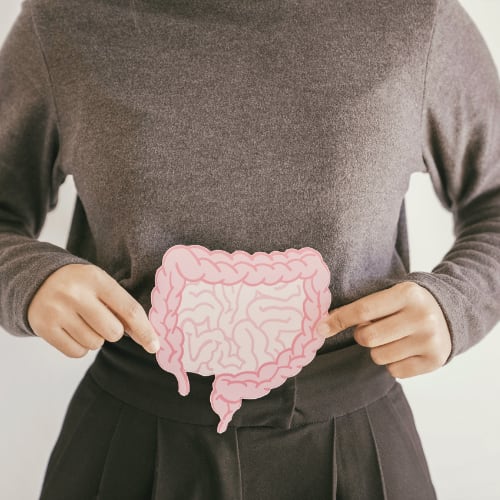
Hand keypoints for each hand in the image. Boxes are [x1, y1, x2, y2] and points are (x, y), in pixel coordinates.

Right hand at [27, 263, 159, 357]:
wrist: (37, 279)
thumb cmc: (80, 285)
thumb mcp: (102, 285)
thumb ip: (123, 307)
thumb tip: (148, 339)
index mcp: (96, 279)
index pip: (129, 310)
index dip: (145, 331)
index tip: (155, 346)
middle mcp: (76, 294)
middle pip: (113, 332)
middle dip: (114, 331)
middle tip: (102, 319)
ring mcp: (58, 311)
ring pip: (95, 344)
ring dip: (95, 338)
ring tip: (84, 321)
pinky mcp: (44, 327)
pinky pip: (77, 352)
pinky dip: (80, 347)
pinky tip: (73, 330)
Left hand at [315, 281, 451, 377]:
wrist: (449, 313)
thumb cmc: (407, 304)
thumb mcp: (391, 295)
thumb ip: (363, 306)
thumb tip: (324, 324)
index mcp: (407, 293)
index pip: (362, 310)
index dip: (338, 320)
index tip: (320, 328)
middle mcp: (421, 316)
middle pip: (367, 337)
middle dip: (362, 336)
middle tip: (373, 329)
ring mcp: (430, 340)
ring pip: (378, 356)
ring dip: (378, 350)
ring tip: (393, 338)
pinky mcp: (435, 361)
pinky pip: (394, 371)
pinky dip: (393, 363)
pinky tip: (405, 349)